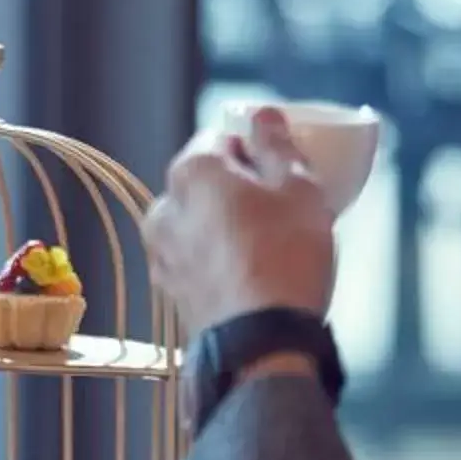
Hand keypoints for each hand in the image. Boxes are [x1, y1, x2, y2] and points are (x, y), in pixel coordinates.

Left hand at [145, 107, 336, 337]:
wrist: (262, 343)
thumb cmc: (285, 258)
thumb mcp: (299, 187)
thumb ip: (277, 144)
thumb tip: (263, 116)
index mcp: (191, 171)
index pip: (221, 137)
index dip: (255, 146)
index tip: (282, 165)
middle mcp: (165, 207)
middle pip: (207, 181)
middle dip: (241, 187)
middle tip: (284, 206)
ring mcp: (162, 251)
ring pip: (201, 221)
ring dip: (229, 223)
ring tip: (274, 244)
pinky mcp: (170, 288)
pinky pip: (198, 257)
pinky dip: (220, 256)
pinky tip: (255, 272)